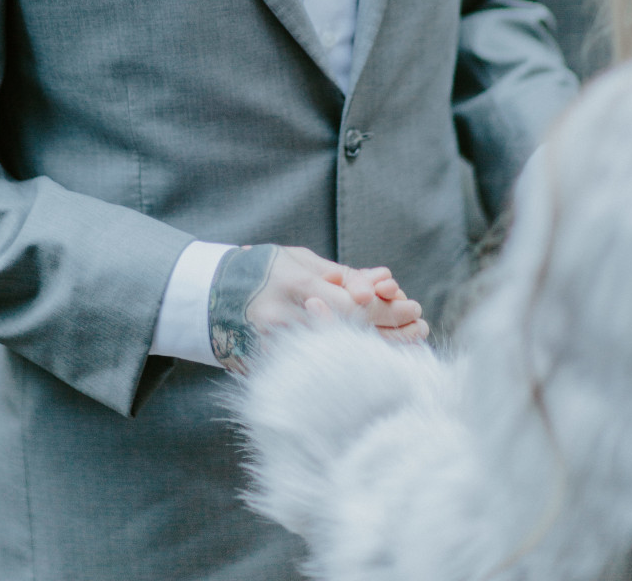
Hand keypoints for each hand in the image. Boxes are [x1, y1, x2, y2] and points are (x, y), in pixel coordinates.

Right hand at [208, 245, 427, 372]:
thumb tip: (384, 282)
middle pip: (352, 332)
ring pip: (341, 354)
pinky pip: (321, 369)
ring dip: (381, 348)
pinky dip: (353, 364)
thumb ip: (341, 274)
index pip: (351, 304)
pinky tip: (378, 360)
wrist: (211, 298)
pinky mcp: (273, 370)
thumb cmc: (265, 271)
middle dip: (392, 330)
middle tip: (420, 325)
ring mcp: (279, 349)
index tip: (410, 304)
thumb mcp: (300, 260)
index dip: (384, 308)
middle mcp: (288, 320)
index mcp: (295, 287)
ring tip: (412, 340)